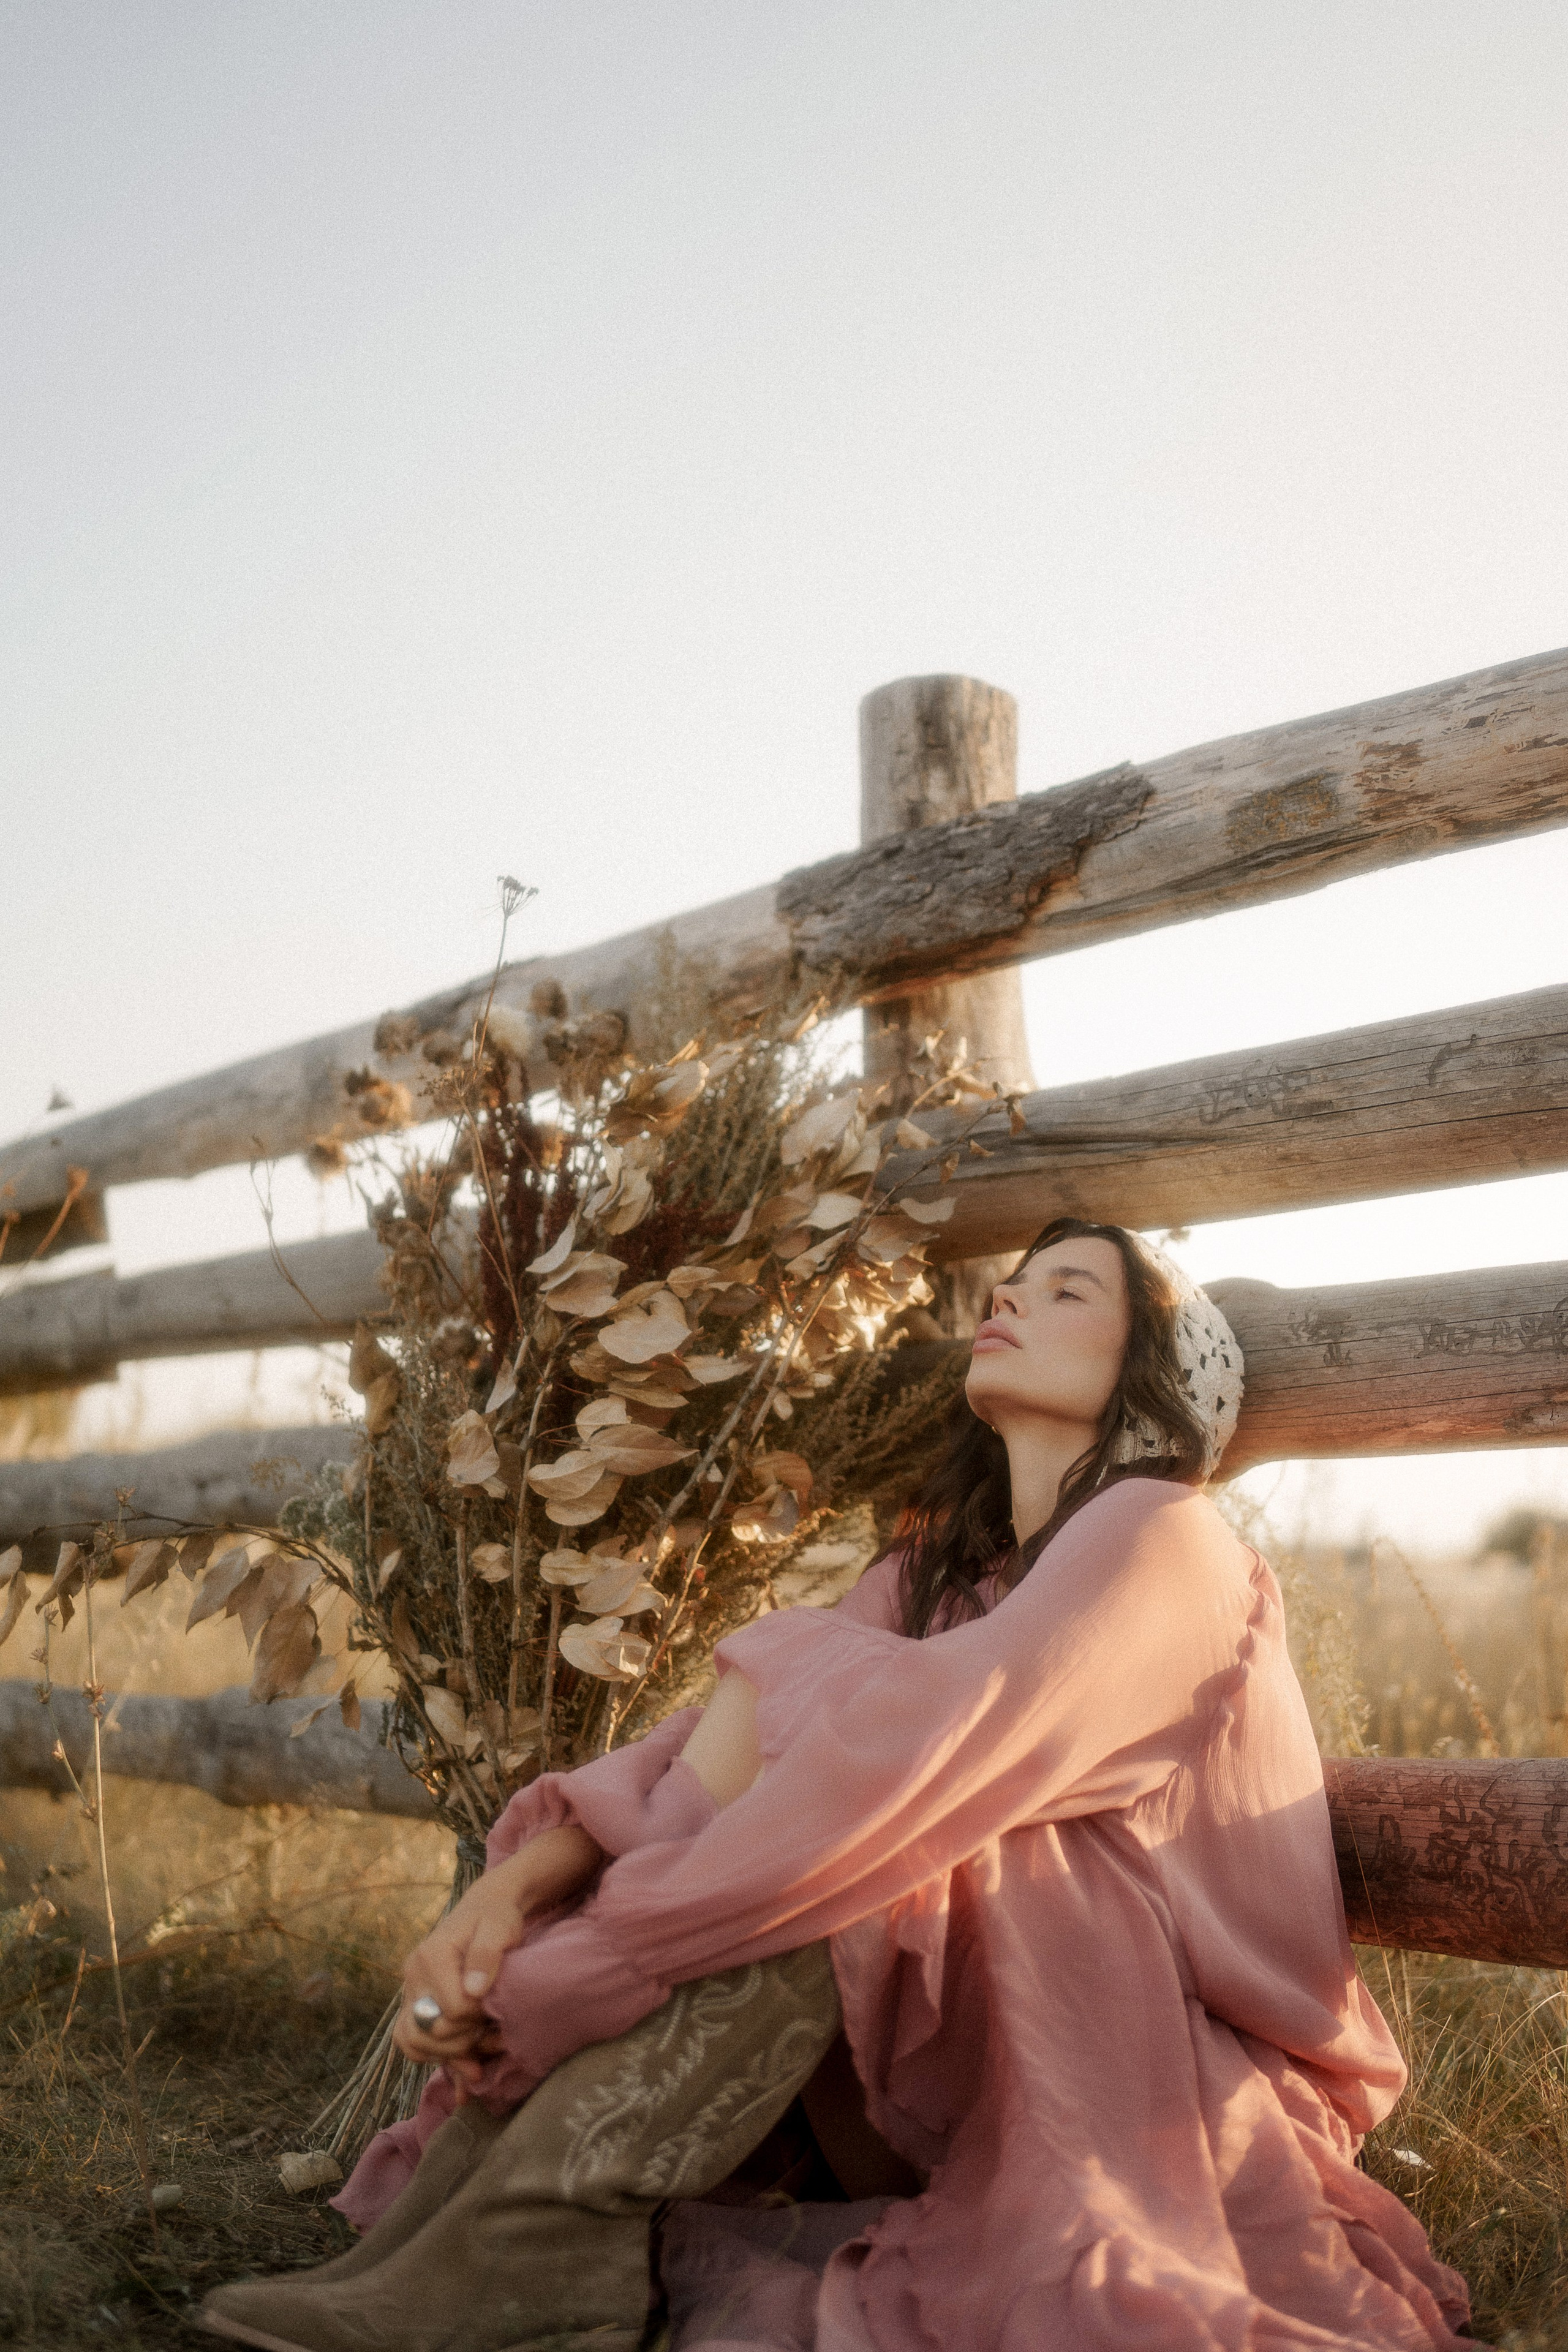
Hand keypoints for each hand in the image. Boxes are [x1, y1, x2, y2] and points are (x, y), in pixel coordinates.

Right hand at [392, 1826, 603, 2088]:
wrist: (487, 1910)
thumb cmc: (497, 1918)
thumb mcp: (500, 1927)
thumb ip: (487, 1954)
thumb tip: (474, 1990)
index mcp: (431, 1957)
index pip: (451, 2010)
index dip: (478, 2017)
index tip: (495, 2007)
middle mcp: (413, 1976)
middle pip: (427, 2033)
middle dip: (463, 2043)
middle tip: (492, 2035)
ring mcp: (412, 1992)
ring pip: (413, 2043)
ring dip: (448, 2057)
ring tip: (479, 2059)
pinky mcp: (418, 2005)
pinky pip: (416, 2044)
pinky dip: (440, 2063)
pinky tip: (465, 2084)